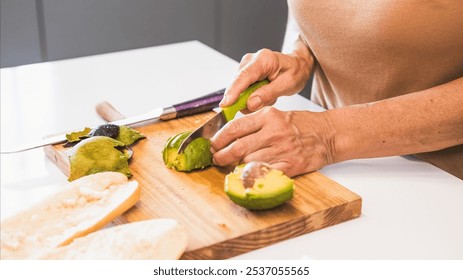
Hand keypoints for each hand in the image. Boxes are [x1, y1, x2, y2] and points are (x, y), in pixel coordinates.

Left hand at [211, 107, 335, 176]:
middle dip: (222, 155)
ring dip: (237, 166)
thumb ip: (256, 123)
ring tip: (232, 167)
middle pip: (237, 147)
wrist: (329, 134)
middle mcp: (273, 132)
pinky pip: (264, 173)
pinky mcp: (289, 166)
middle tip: (217, 159)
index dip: (219, 138)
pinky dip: (253, 175)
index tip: (213, 144)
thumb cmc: (302, 124)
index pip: (234, 127)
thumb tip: (231, 132)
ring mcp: (281, 150)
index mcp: (268, 116)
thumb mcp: (277, 114)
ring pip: (248, 161)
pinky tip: (248, 174)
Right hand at [220, 47, 312, 111]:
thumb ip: (268, 94)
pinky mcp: (243, 72)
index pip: (244, 77)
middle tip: (263, 104)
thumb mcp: (288, 84)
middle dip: (243, 99)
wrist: (297, 64)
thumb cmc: (295, 71)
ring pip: (238, 89)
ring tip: (269, 96)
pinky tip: (263, 93)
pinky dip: (250, 96)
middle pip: (237, 83)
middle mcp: (251, 60)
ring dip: (250, 98)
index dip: (233, 91)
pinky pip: (241, 90)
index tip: (225, 105)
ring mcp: (245, 66)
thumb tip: (250, 104)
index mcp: (263, 59)